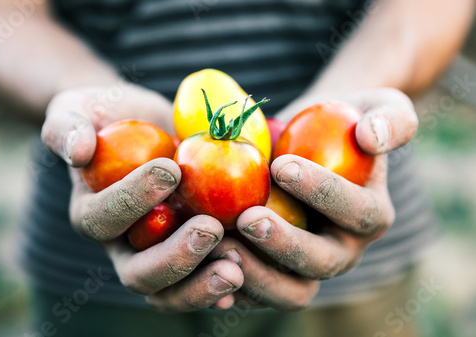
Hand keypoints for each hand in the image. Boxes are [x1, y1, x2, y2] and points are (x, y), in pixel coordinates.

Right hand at [41, 84, 242, 311]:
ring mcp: (157, 254)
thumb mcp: (79, 109)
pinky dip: (218, 288)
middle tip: (210, 230)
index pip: (104, 218)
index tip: (170, 169)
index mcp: (92, 213)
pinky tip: (244, 280)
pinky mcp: (188, 254)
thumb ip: (67, 126)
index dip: (133, 199)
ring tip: (236, 267)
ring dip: (201, 285)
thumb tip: (77, 152)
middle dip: (174, 257)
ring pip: (169, 290)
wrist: (143, 126)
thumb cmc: (109, 117)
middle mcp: (122, 245)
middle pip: (138, 273)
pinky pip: (199, 281)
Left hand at [211, 88, 417, 310]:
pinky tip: (206, 264)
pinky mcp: (278, 274)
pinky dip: (234, 286)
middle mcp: (343, 249)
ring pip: (291, 291)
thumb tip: (371, 137)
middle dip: (285, 243)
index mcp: (372, 214)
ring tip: (220, 244)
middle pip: (322, 262)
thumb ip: (390, 118)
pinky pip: (258, 293)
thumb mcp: (378, 107)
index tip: (282, 166)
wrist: (311, 143)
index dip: (322, 192)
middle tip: (248, 217)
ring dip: (256, 273)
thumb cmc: (342, 124)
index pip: (356, 212)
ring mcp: (309, 267)